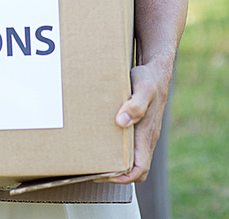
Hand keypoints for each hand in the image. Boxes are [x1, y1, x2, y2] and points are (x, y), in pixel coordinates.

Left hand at [98, 61, 169, 183]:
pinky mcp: (137, 125)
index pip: (139, 169)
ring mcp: (142, 133)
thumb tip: (122, 122)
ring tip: (92, 155)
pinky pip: (127, 144)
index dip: (122, 177)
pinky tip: (99, 137)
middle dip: (115, 174)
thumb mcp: (143, 87)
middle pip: (133, 168)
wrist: (156, 70)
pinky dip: (114, 147)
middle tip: (92, 167)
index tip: (103, 173)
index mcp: (147, 134)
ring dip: (113, 160)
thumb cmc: (149, 79)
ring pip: (130, 157)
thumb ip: (136, 104)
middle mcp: (146, 138)